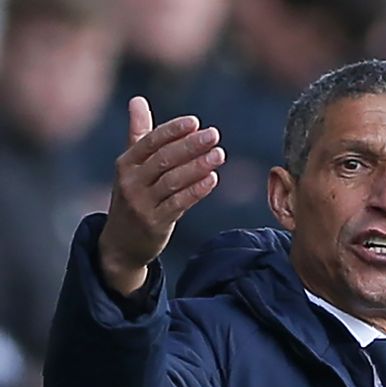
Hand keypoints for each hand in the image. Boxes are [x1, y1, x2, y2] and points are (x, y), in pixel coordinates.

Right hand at [98, 96, 224, 295]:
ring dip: (198, 166)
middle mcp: (131, 182)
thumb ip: (139, 133)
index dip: (173, 130)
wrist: (121, 243)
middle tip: (214, 135)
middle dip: (190, 146)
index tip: (195, 122)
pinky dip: (196, 191)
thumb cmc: (133, 195)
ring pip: (173, 181)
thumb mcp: (131, 165)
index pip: (150, 141)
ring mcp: (142, 204)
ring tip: (219, 154)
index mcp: (126, 163)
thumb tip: (137, 99)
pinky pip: (178, 204)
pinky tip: (212, 179)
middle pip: (163, 159)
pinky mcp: (155, 223)